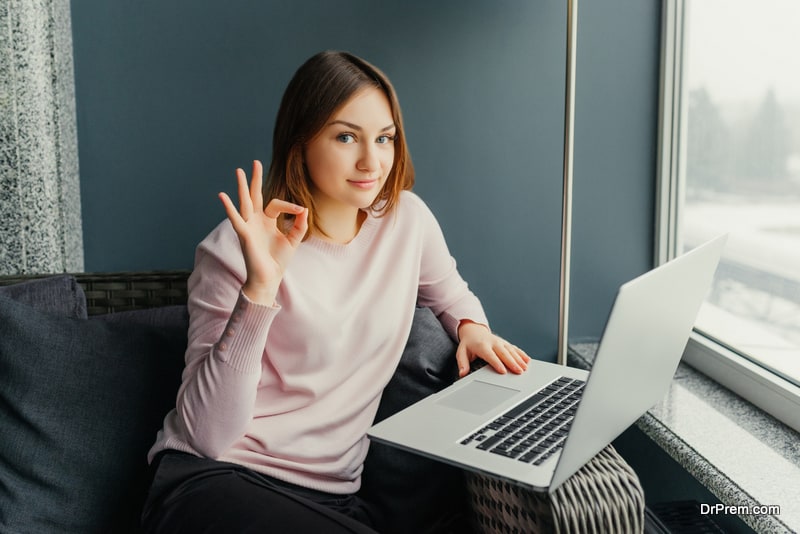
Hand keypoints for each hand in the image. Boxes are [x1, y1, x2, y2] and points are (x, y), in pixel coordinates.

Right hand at [218, 160, 308, 304]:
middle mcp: (256, 221)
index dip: (289, 204)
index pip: (276, 204)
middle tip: (254, 162)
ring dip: (242, 187)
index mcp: (267, 221)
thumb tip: (304, 209)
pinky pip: (236, 219)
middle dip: (255, 179)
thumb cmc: (278, 260)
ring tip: (239, 171)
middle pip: (255, 195)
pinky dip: (229, 208)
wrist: (270, 277)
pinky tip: (222, 196)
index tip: (300, 210)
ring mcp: (249, 226)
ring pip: (245, 202)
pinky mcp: (244, 234)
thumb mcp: (294, 240)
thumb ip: (300, 224)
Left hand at [455, 321, 530, 377]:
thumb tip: (462, 373)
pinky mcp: (505, 343)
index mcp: (482, 346)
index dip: (497, 363)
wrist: (474, 330)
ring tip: (525, 368)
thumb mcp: (461, 352)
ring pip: (511, 351)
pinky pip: (514, 348)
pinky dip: (521, 354)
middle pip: (504, 353)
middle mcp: (493, 342)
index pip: (491, 355)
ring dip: (519, 359)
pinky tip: (527, 360)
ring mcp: (500, 342)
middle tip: (518, 371)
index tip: (503, 371)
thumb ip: (463, 363)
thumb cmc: (468, 343)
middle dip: (512, 363)